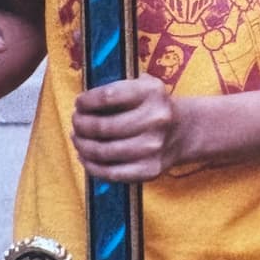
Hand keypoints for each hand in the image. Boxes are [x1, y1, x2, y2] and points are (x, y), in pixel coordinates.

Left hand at [72, 74, 188, 181]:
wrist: (183, 131)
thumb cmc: (152, 107)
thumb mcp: (143, 86)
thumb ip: (117, 88)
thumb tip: (82, 104)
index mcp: (152, 93)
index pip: (108, 96)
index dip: (86, 101)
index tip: (79, 103)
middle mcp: (156, 119)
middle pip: (102, 126)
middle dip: (81, 124)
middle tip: (76, 121)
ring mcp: (154, 147)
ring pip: (103, 151)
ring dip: (82, 145)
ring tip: (77, 138)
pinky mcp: (150, 170)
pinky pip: (111, 173)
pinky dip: (91, 165)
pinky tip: (84, 156)